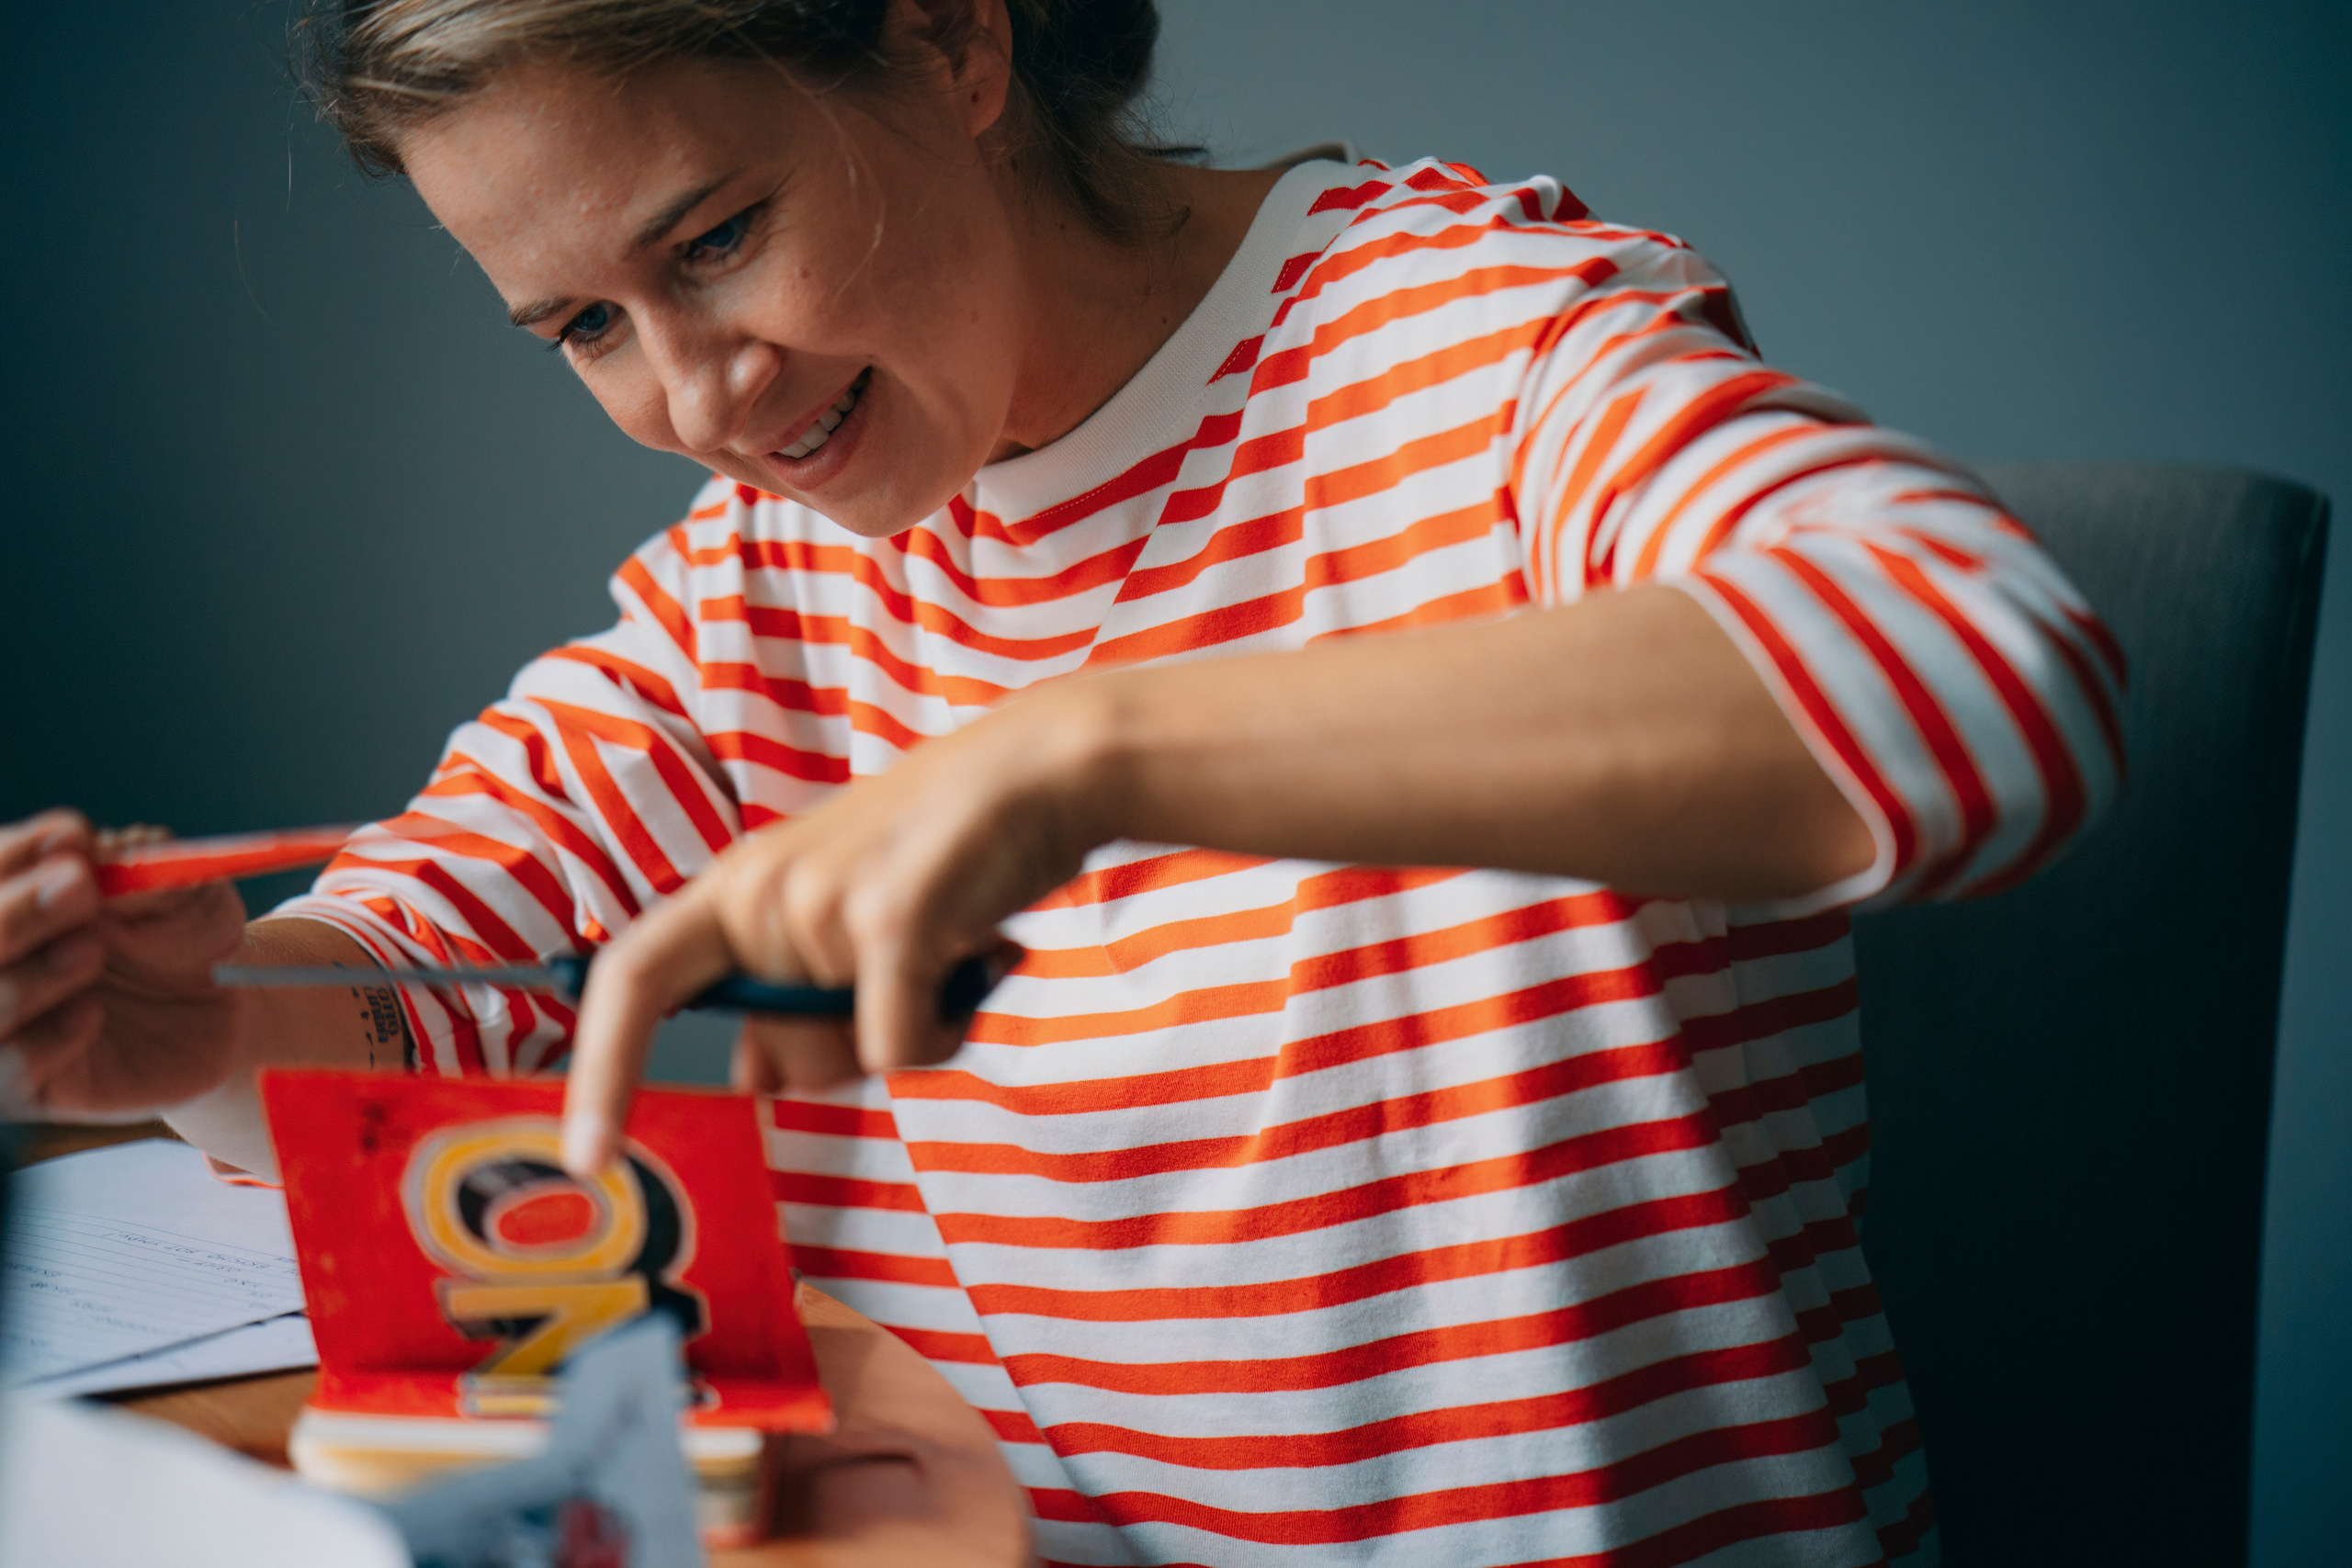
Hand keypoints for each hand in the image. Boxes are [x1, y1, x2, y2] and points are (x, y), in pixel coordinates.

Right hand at [0, 810, 249, 1120]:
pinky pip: (10, 1068)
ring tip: (91, 951)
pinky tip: (90, 1015)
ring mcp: (8, 1024)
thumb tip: (110, 853)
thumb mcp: (189, 895)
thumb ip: (151, 874)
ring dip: (29, 978)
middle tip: (79, 886)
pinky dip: (44, 1040)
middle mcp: (5, 958)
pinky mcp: (32, 1084)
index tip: (73, 838)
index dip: (19, 851)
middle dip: (19, 912)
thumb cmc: (189, 936)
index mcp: (22, 899)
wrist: (221, 1009)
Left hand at [562, 686, 1109, 1173]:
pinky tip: (979, 962)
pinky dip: (946, 1032)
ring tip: (952, 950)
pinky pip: (897, 1049)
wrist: (1041, 769)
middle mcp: (761, 890)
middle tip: (910, 983)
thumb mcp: (844, 907)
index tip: (590, 1157)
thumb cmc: (948, 844)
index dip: (602, 1072)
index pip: (631, 978)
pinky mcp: (887, 920)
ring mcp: (819, 904)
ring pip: (847, 1056)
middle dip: (847, 1051)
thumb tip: (752, 1078)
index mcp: (737, 885)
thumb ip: (790, 986)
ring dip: (916, 1029)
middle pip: (778, 1053)